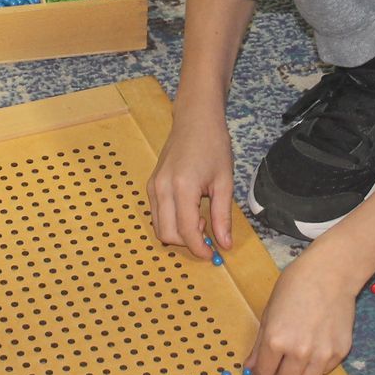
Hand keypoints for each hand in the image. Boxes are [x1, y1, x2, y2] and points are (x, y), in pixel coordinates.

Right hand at [147, 99, 233, 260]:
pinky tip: (189, 210)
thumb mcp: (224, 181)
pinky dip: (171, 222)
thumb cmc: (213, 145)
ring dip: (178, 233)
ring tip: (199, 218)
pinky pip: (156, 214)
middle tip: (208, 235)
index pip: (186, 231)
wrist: (195, 120)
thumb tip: (224, 244)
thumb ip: (223, 215)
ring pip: (158, 227)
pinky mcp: (150, 184)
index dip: (200, 248)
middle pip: (167, 234)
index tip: (213, 254)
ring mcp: (153, 186)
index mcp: (182, 186)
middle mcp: (162, 188)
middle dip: (188, 243)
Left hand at [246, 238, 359, 374]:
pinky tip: (317, 344)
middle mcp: (299, 352)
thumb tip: (250, 369)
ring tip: (299, 358)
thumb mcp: (268, 312)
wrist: (330, 273)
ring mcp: (322, 354)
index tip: (262, 368)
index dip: (261, 372)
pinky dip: (318, 365)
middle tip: (281, 363)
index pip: (264, 373)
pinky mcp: (340, 352)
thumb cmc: (294, 286)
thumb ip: (259, 344)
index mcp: (276, 340)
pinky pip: (325, 371)